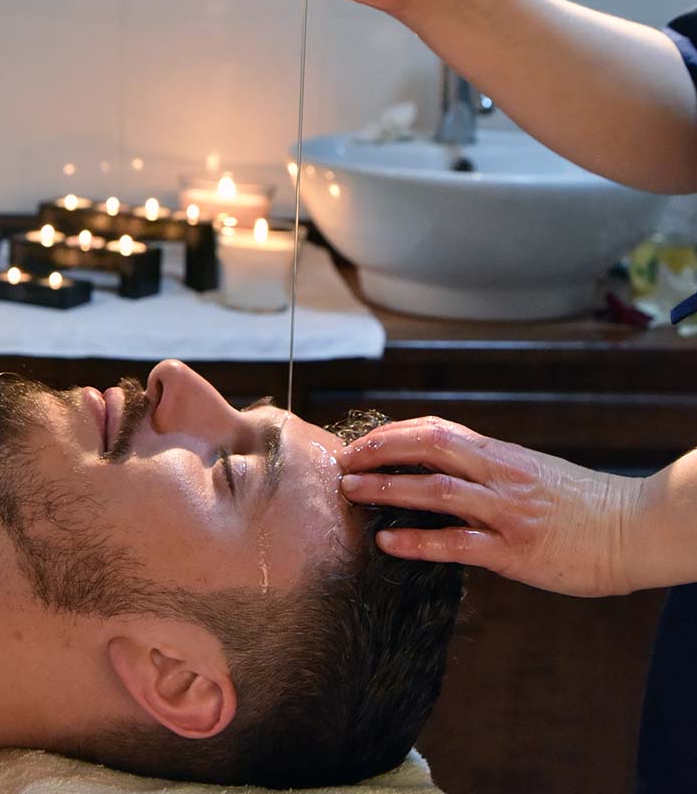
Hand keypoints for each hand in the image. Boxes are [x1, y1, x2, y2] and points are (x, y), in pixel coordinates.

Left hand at [337, 416, 644, 596]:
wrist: (635, 528)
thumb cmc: (583, 503)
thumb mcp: (532, 470)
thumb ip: (489, 467)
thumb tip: (444, 467)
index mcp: (501, 453)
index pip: (436, 429)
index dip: (394, 433)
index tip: (363, 442)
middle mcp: (499, 474)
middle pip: (428, 446)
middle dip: (380, 450)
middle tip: (345, 461)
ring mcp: (505, 511)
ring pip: (435, 490)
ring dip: (388, 488)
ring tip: (352, 492)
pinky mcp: (514, 550)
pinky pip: (457, 544)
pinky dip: (418, 541)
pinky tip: (388, 543)